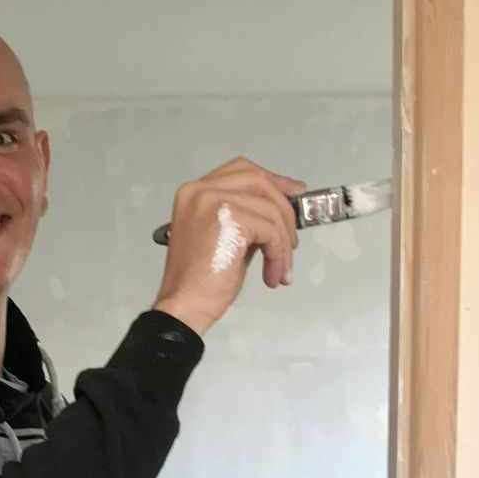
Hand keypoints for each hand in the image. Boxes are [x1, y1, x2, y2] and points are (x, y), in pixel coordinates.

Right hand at [151, 157, 304, 335]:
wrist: (184, 307)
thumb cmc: (199, 281)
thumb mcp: (224, 238)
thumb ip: (247, 218)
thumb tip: (279, 212)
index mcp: (194, 192)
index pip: (241, 170)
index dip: (272, 180)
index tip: (292, 193)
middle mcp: (200, 191)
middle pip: (259, 181)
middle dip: (284, 208)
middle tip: (294, 236)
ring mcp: (214, 202)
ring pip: (270, 209)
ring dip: (283, 242)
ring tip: (280, 268)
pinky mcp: (230, 219)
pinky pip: (271, 230)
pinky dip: (279, 254)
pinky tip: (273, 274)